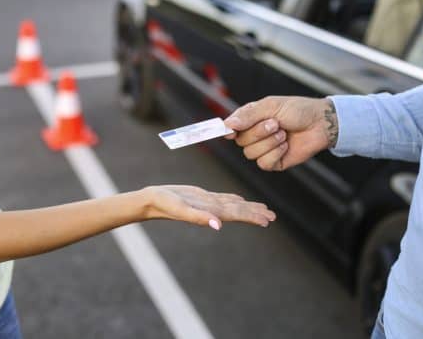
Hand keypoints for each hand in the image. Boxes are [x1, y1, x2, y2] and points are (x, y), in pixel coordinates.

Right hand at [142, 185, 275, 229]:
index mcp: (210, 212)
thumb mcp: (180, 209)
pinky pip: (222, 198)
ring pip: (232, 205)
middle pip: (238, 210)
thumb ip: (199, 218)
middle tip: (272, 216)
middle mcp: (212, 209)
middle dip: (255, 213)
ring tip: (262, 210)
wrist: (150, 201)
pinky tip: (240, 200)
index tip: (267, 221)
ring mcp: (207, 203)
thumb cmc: (163, 204)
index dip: (252, 217)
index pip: (236, 214)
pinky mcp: (201, 196)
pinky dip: (234, 199)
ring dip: (247, 208)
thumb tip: (218, 226)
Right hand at [224, 96, 337, 170]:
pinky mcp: (274, 162)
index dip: (228, 130)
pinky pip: (264, 163)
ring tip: (283, 133)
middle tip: (275, 124)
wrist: (320, 124)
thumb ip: (248, 116)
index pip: (231, 127)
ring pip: (251, 154)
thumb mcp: (271, 106)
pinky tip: (285, 145)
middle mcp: (255, 135)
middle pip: (241, 142)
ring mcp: (264, 149)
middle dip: (258, 132)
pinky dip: (275, 153)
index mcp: (251, 119)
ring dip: (269, 143)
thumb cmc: (298, 110)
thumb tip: (228, 124)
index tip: (231, 132)